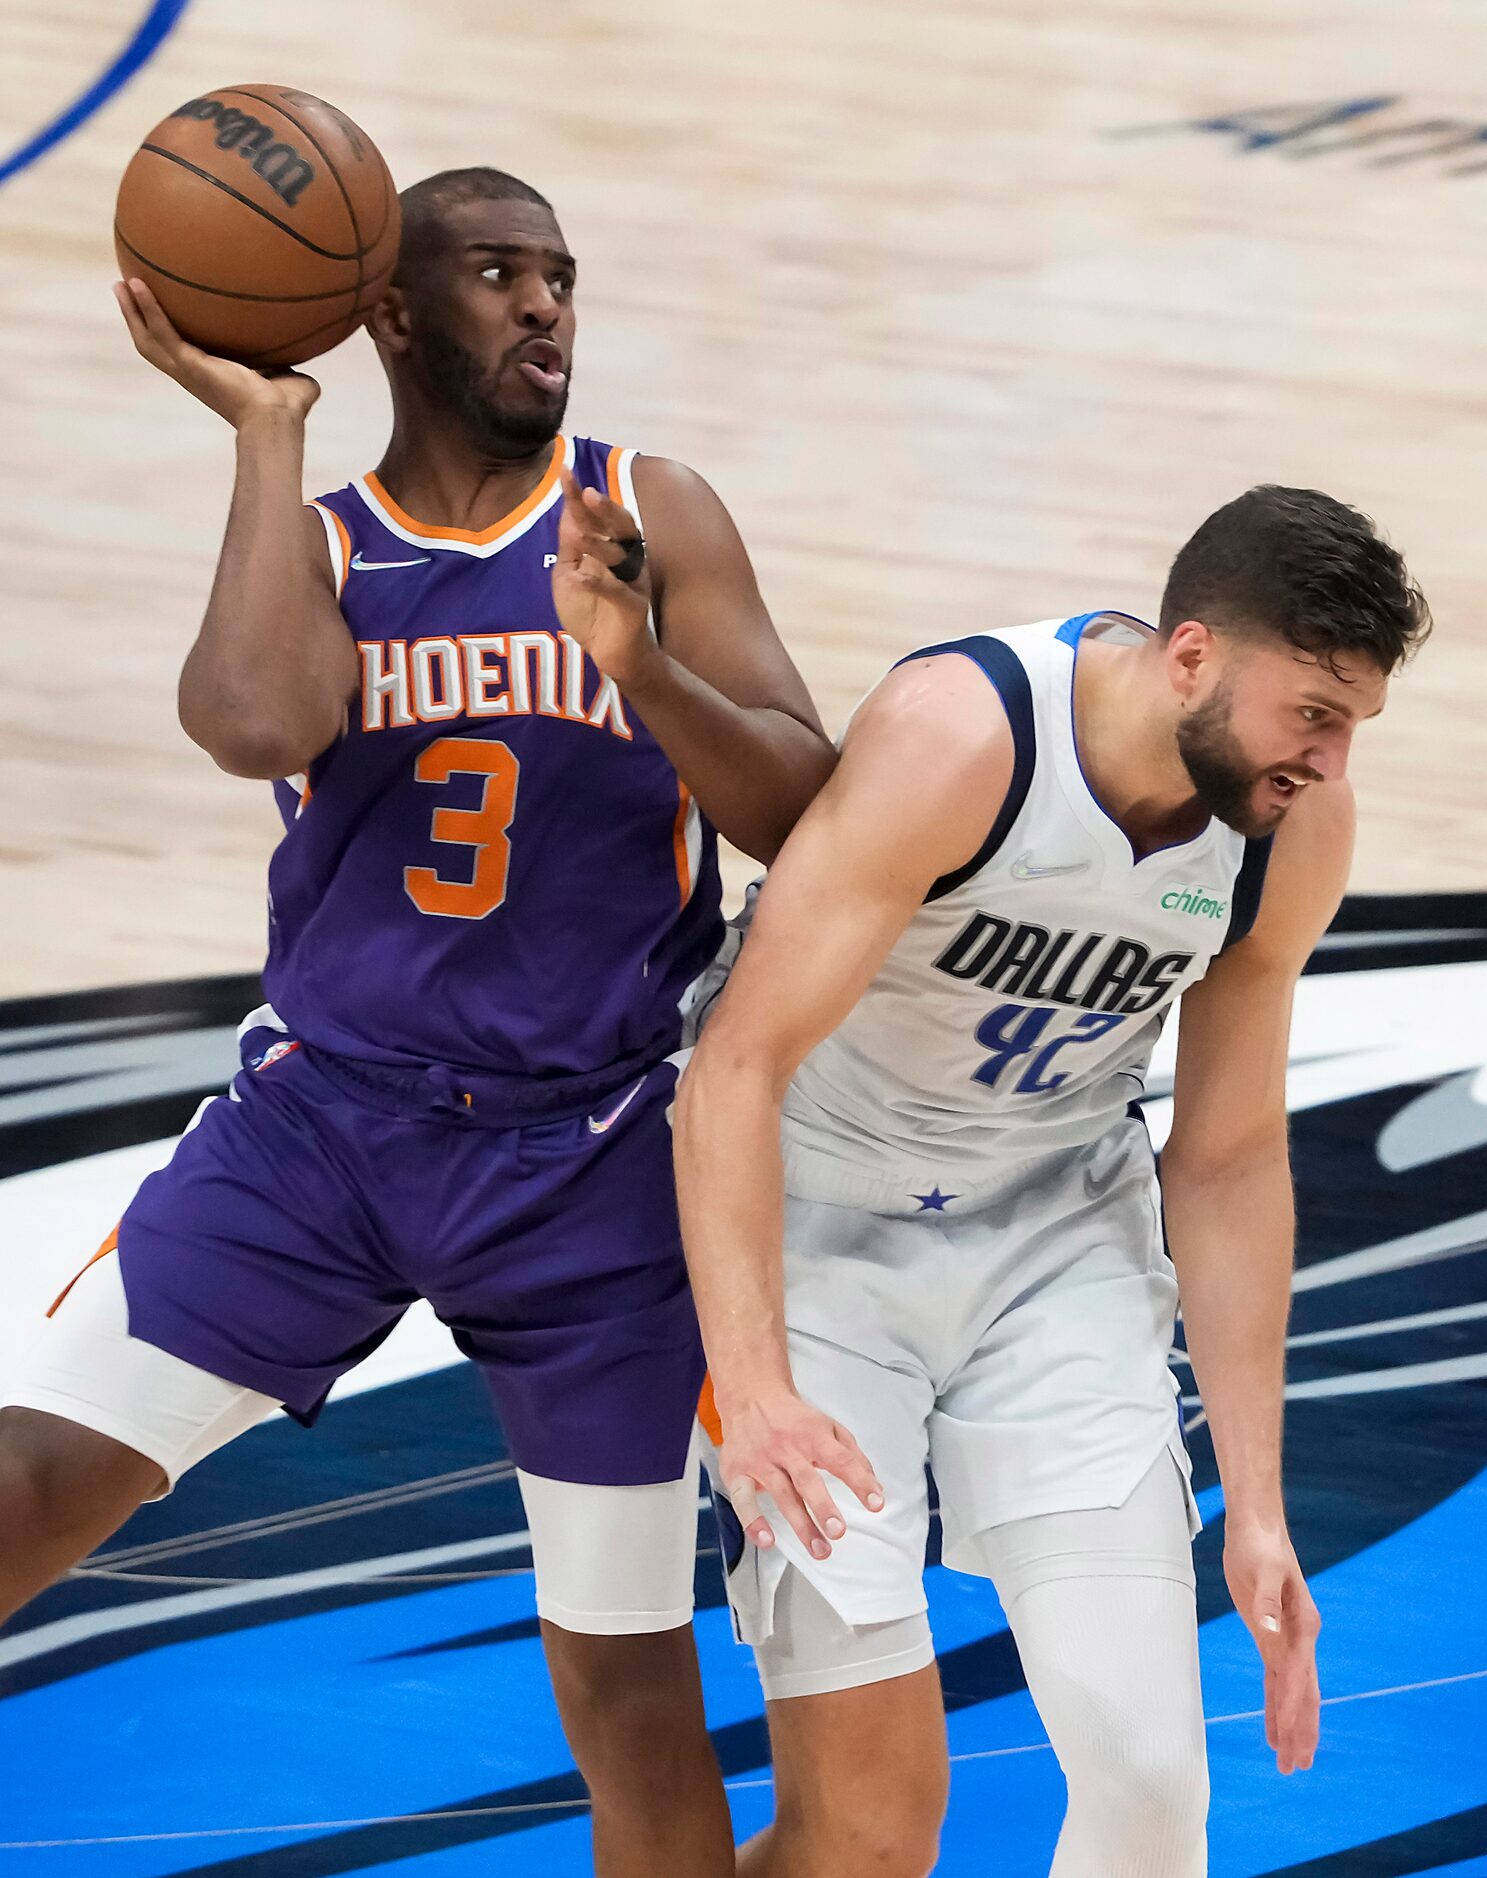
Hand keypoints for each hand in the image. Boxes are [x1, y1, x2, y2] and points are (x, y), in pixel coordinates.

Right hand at [114, 279, 319, 428]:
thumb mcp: (290, 375)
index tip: (162, 312)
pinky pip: (162, 330)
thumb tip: (306, 344)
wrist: (277, 418)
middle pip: (153, 344)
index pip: (181, 352)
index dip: (168, 333)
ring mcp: (187, 370)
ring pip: (147, 338)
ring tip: (122, 282)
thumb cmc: (287, 407)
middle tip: (126, 291)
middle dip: (137, 318)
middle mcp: (192, 375)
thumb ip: (290, 361)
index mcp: (210, 376)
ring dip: (132, 311)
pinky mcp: (188, 364)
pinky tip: (137, 283)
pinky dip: (147, 307)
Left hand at [551, 466, 657, 690]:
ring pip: (621, 557)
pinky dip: (599, 585)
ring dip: (599, 544)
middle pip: (621, 527)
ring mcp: (633, 583)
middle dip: (605, 510)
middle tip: (589, 494)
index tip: (564, 472)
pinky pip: (619, 593)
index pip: (594, 517)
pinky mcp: (634, 609)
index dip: (578, 496)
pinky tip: (580, 578)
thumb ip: (570, 546)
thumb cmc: (592, 613)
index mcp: (610, 549)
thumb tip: (567, 511)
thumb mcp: (570, 574)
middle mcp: (626, 561)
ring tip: (579, 534)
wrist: (611, 655)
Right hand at [719, 1386, 883, 1559]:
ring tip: (819, 1548)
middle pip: (807, 1479)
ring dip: (800, 1524)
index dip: (860, 1481)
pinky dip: (752, 1521)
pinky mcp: (738, 1471)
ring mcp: (761, 1460)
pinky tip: (766, 1539)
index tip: (875, 1502)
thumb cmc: (793, 1418)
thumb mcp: (828, 1426)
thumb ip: (852, 1454)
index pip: (841, 1459)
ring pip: (782, 1494)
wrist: (751, 1396)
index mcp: (813, 1435)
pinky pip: (743, 1498)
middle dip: (823, 1507)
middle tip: (837, 1531)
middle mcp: (787, 1447)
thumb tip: (874, 1485)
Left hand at [1223, 1513, 1320, 1773]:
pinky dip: (1275, 1704)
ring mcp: (1285, 1639)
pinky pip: (1275, 1679)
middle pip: (1304, 1694)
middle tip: (1297, 1768)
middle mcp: (1299, 1639)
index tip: (1292, 1741)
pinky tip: (1273, 1727)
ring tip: (1289, 1761)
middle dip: (1301, 1731)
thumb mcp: (1264, 1571)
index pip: (1300, 1677)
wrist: (1256, 1527)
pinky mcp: (1268, 1636)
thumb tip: (1269, 1631)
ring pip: (1291, 1692)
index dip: (1295, 1710)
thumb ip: (1268, 1602)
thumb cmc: (1261, 1546)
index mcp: (1303, 1627)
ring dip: (1290, 1725)